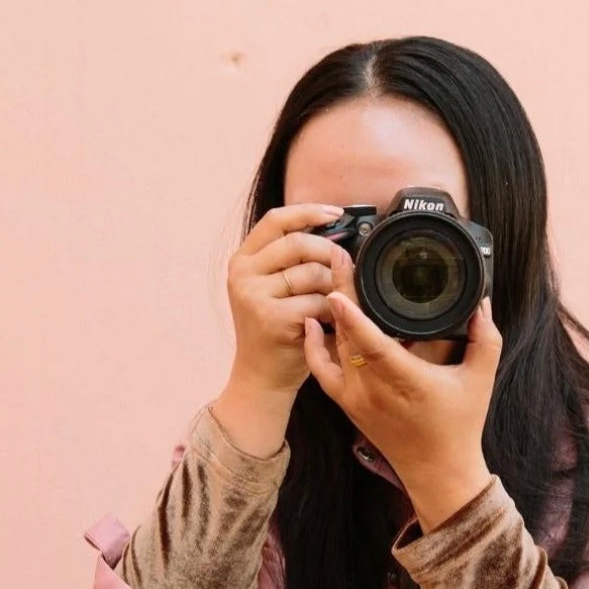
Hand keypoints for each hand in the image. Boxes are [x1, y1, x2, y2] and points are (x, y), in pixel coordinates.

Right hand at [225, 202, 352, 395]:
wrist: (261, 376)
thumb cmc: (276, 330)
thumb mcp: (273, 288)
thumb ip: (290, 260)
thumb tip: (334, 231)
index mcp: (242, 260)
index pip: (276, 220)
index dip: (308, 212)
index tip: (336, 214)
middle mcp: (242, 274)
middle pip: (298, 243)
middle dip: (329, 253)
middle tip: (345, 268)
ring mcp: (254, 295)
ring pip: (312, 273)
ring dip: (333, 287)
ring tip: (335, 302)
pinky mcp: (271, 318)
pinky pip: (316, 301)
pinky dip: (331, 310)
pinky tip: (330, 321)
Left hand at [303, 291, 502, 531]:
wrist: (438, 471)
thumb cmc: (460, 426)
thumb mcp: (482, 378)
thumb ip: (486, 337)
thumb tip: (482, 302)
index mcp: (405, 381)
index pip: (371, 344)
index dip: (352, 315)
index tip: (338, 286)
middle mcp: (373, 390)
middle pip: (347, 335)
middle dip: (340, 293)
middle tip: (337, 256)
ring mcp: (356, 398)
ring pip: (334, 348)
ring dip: (331, 314)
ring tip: (331, 279)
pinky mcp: (347, 405)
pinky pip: (322, 371)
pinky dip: (315, 346)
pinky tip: (314, 321)